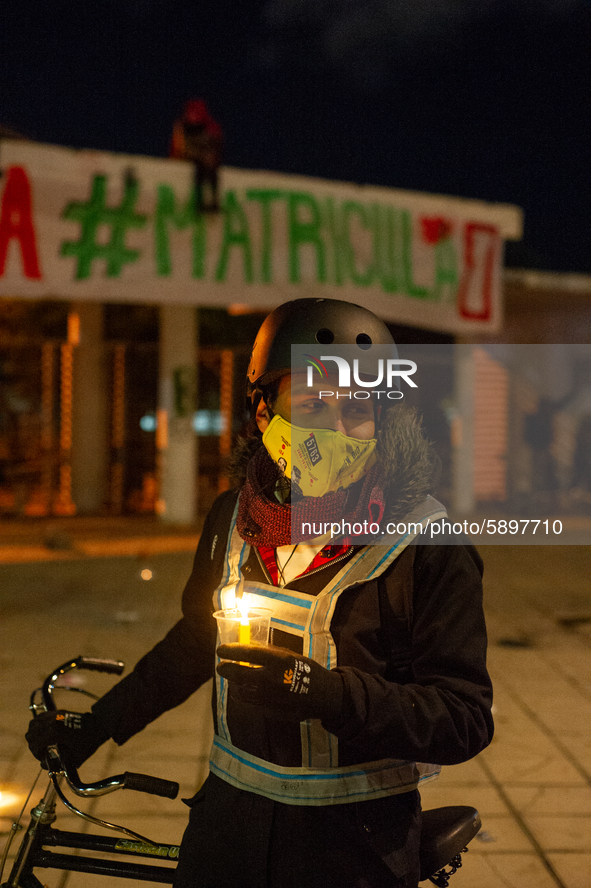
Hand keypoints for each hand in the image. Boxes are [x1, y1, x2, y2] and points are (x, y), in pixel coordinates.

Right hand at [26, 710, 107, 768]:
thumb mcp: (75, 759)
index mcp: (55, 732)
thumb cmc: (89, 742)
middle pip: (31, 733)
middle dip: (33, 744)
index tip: (42, 758)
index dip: (36, 753)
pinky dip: (39, 724)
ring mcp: (55, 715)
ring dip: (34, 734)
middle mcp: (52, 721)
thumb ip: (57, 765)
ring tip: (42, 742)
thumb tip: (43, 765)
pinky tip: (45, 732)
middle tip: (42, 751)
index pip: (34, 743)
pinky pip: (42, 716)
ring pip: (34, 723)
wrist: (100, 725)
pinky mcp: (59, 712)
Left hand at [216, 644, 344, 725]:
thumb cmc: (306, 670)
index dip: (232, 651)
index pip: (248, 654)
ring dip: (233, 684)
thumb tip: (248, 647)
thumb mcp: (290, 655)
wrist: (322, 695)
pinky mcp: (270, 711)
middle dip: (226, 669)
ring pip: (241, 692)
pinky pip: (250, 703)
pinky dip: (243, 696)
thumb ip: (269, 653)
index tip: (220, 650)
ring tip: (231, 680)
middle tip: (220, 666)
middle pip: (240, 674)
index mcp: (278, 661)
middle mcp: (272, 679)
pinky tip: (242, 691)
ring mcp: (269, 697)